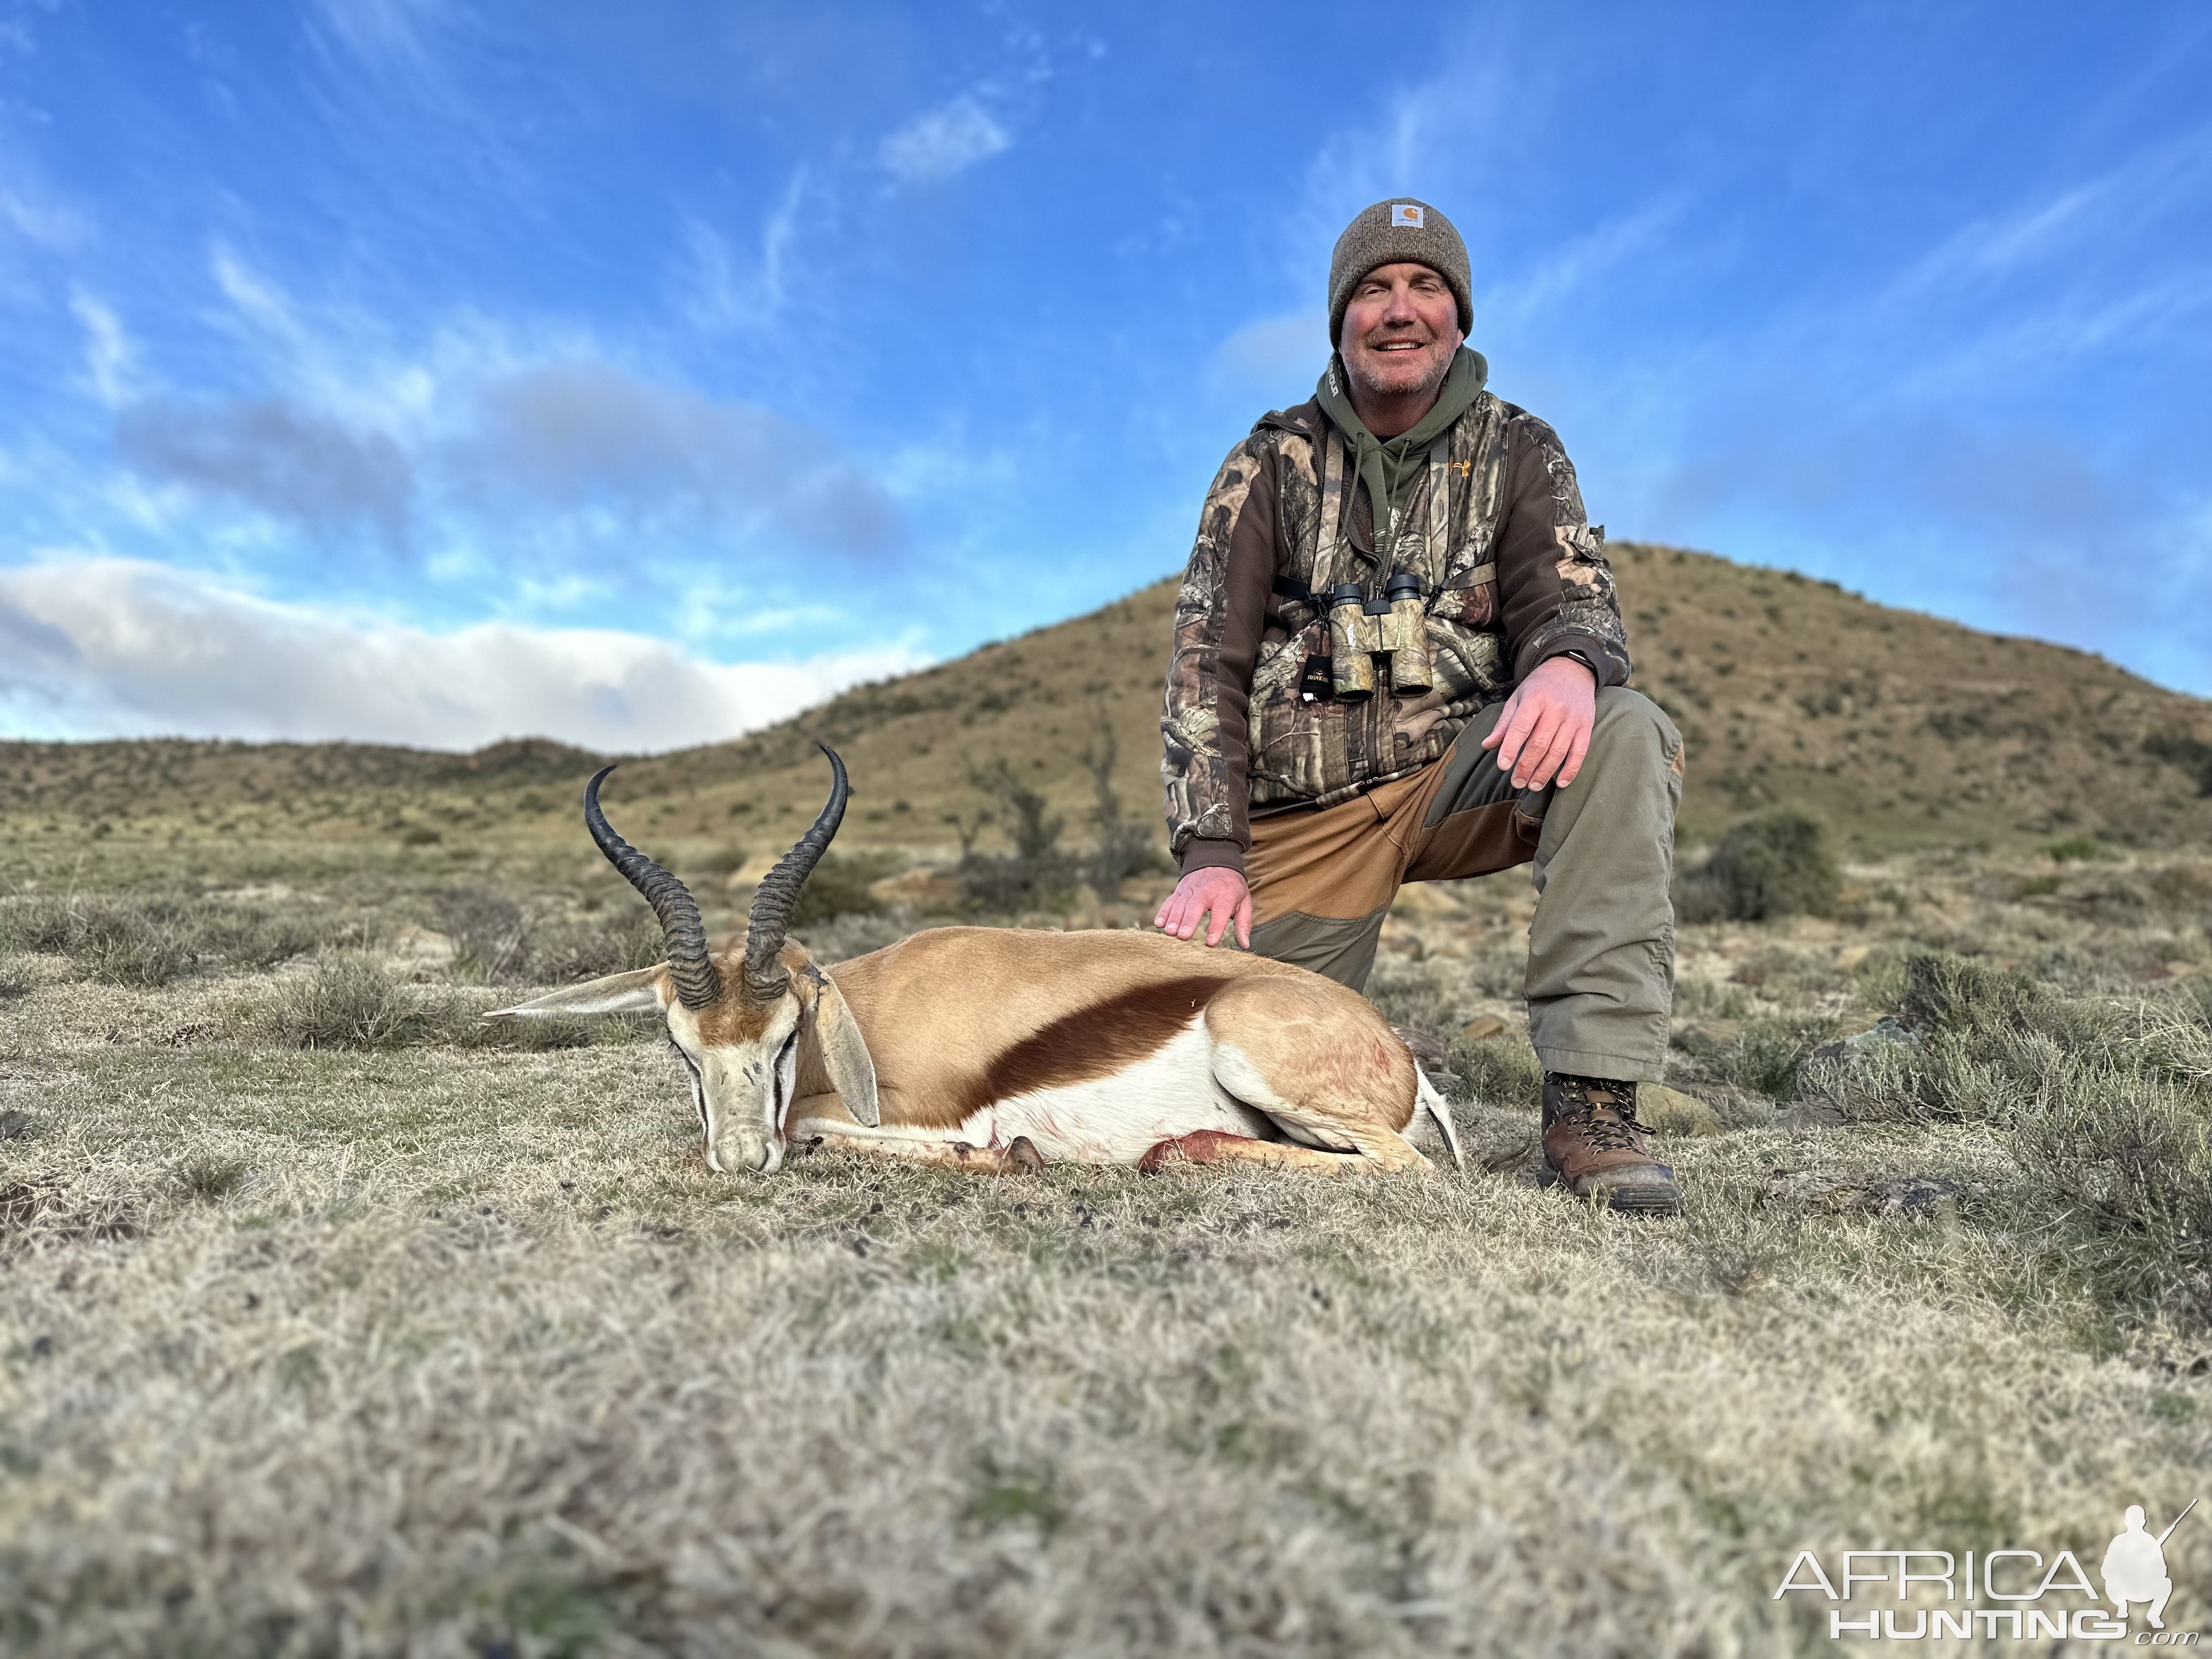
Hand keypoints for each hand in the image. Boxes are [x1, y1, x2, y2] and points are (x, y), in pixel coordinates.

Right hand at [1154, 867, 1252, 948]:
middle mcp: (1206, 891)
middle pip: (1195, 906)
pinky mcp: (1180, 889)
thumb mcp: (1244, 902)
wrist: (1216, 860)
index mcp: (1225, 895)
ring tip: (1170, 933)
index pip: (1220, 911)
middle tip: (1183, 936)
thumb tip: (1245, 945)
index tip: (1211, 942)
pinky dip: (1164, 911)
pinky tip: (1159, 923)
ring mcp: (1190, 889)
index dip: (1216, 927)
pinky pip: (1170, 901)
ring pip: (1180, 903)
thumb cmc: (1232, 887)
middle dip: (1189, 921)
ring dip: (1174, 918)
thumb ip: (1243, 924)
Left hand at [1481, 655, 1596, 789]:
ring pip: (1558, 751)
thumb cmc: (1540, 687)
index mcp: (1535, 699)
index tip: (1503, 766)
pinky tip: (1560, 783)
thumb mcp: (1518, 698)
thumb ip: (1504, 723)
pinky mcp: (1586, 726)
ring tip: (1532, 785)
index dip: (1511, 747)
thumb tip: (1487, 745)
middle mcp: (1555, 709)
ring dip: (1544, 772)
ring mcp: (1573, 719)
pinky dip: (1570, 770)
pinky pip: (1580, 752)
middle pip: (1539, 743)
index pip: (1521, 727)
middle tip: (1516, 782)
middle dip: (1526, 766)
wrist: (1572, 670)